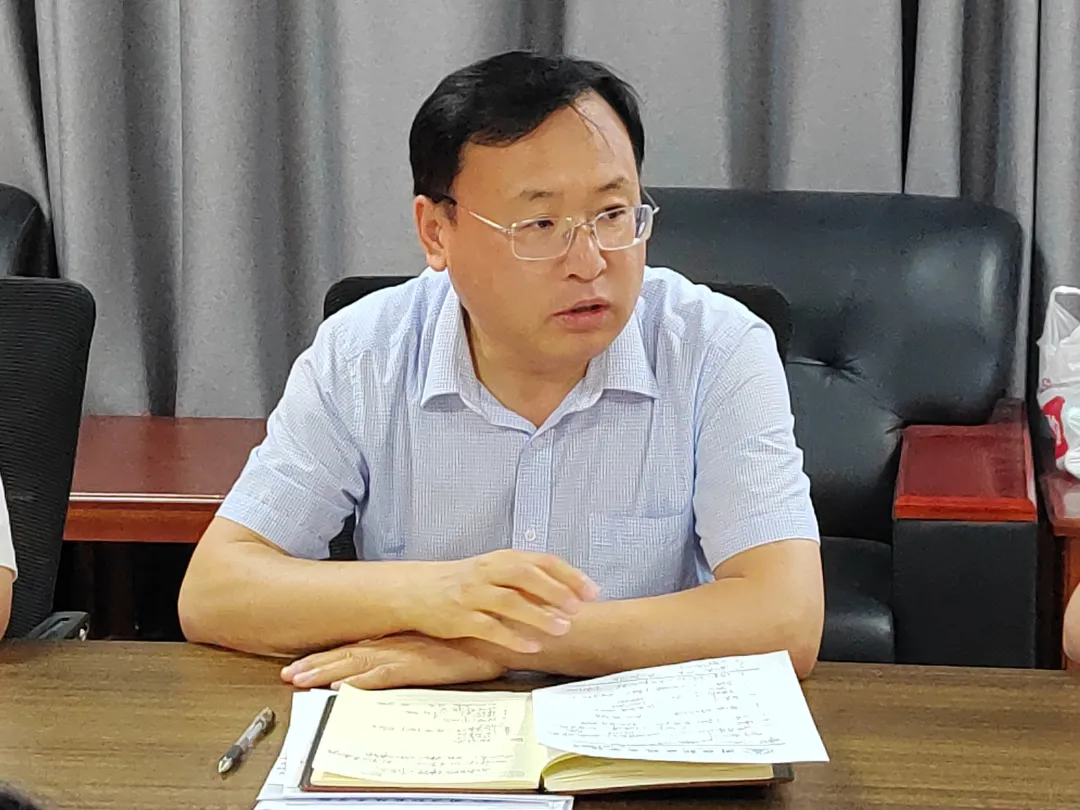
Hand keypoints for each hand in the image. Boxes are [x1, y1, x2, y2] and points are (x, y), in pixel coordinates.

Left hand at [280, 634, 505, 689]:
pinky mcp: (417, 667)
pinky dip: (359, 682)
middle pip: (347, 653)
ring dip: (326, 673)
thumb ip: (418, 648)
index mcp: (400, 636)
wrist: (500, 634)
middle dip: (315, 664)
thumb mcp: (440, 640)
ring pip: (355, 664)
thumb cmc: (474, 638)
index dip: (326, 654)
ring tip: (300, 680)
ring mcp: (405, 654)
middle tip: (288, 673)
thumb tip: (402, 656)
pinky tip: (341, 688)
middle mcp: (396, 642)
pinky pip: (381, 676)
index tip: (301, 660)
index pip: (355, 645)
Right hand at [406, 550, 598, 654]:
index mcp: (502, 558)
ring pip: (510, 601)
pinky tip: (532, 646)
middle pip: (527, 575)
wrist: (416, 590)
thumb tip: (568, 593)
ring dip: (538, 615)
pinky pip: (489, 627)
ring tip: (562, 628)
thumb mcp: (495, 571)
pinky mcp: (460, 618)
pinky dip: (512, 637)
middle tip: (579, 608)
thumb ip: (526, 578)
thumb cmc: (465, 583)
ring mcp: (473, 594)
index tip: (592, 591)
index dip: (569, 575)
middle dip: (556, 591)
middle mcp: (488, 572)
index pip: (541, 561)